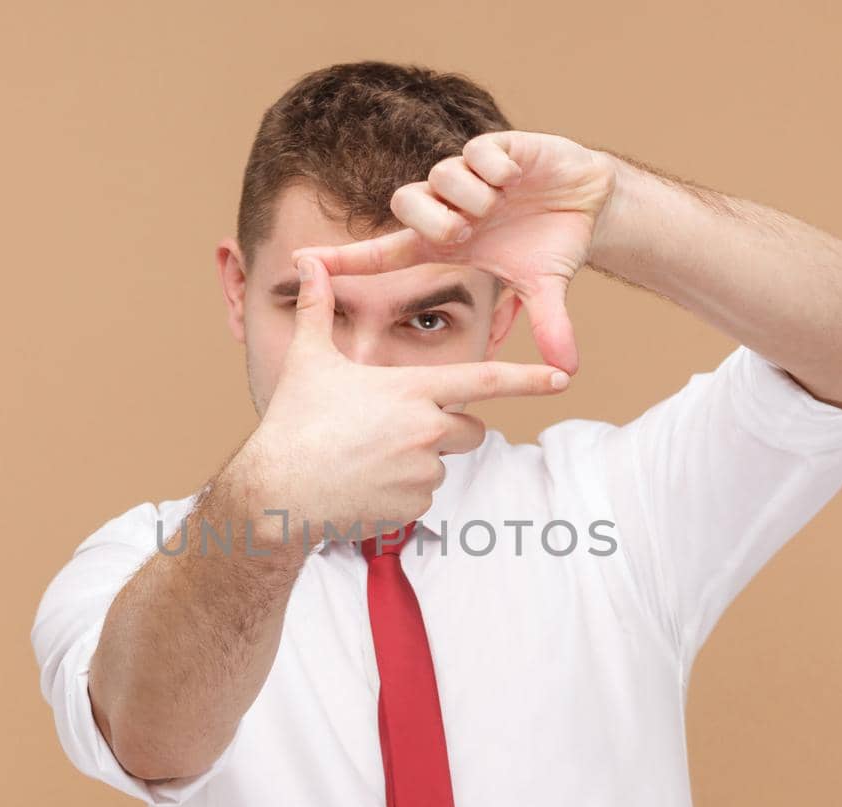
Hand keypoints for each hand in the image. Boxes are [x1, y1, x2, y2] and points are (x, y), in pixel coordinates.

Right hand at [232, 255, 569, 543]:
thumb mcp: (309, 361)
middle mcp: (428, 430)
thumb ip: (317, 309)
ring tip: (366, 460)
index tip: (563, 378)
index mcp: (412, 389)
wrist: (278, 491)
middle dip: (448, 429)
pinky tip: (363, 488)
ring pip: (441, 465)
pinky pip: (423, 499)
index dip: (528, 379)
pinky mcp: (415, 508)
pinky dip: (399, 494)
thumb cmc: (294, 422)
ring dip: (416, 463)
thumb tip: (304, 261)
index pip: (485, 379)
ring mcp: (424, 472)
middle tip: (395, 432)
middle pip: (470, 429)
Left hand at [290, 130, 615, 374]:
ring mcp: (468, 175)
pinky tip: (516, 178)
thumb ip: (548, 324)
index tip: (301, 263)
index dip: (345, 260)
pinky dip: (496, 170)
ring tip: (501, 204)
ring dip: (473, 196)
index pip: (383, 253)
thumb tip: (568, 370)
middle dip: (435, 221)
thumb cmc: (552, 243)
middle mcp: (448, 206)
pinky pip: (477, 152)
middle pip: (407, 203)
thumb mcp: (544, 287)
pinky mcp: (494, 147)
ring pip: (442, 176)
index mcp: (445, 243)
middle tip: (467, 232)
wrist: (588, 201)